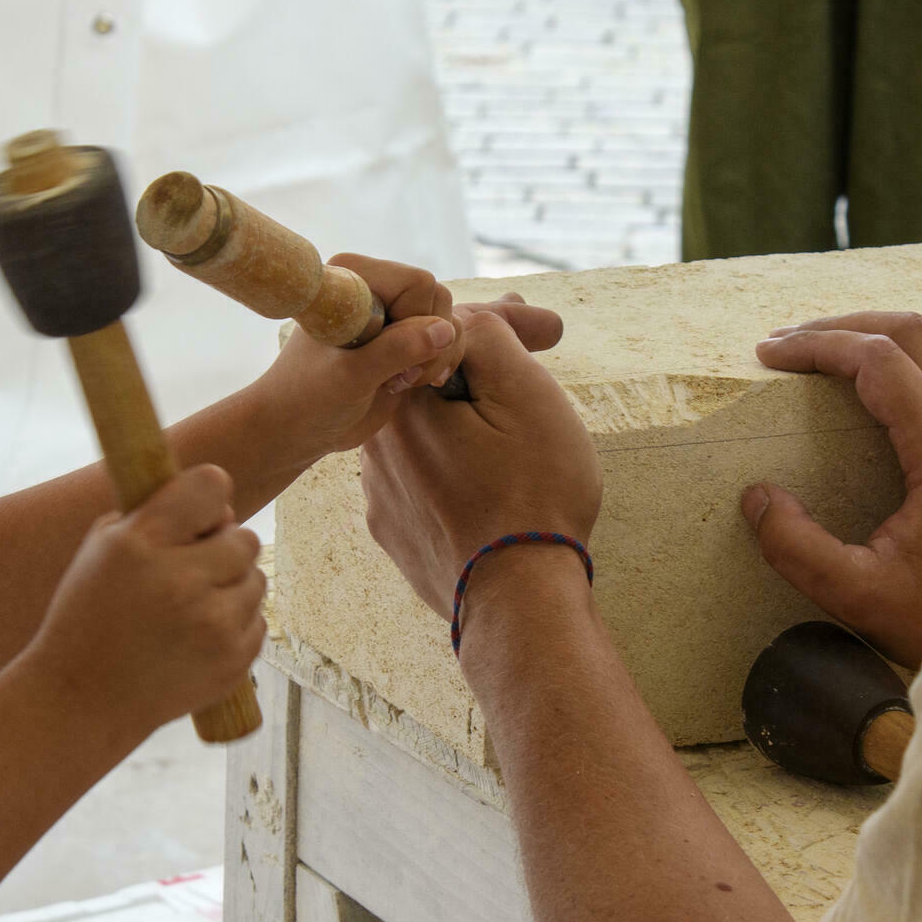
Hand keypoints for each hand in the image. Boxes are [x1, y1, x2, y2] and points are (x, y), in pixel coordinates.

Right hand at [20, 463, 265, 734]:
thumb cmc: (89, 616)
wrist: (81, 702)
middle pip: (245, 538)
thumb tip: (223, 506)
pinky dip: (234, 626)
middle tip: (190, 571)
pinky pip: (257, 622)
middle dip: (222, 549)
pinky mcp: (232, 661)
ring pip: (256, 580)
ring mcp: (212, 625)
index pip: (211, 486)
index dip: (208, 499)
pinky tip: (195, 638)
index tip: (196, 519)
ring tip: (189, 609)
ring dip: (230, 588)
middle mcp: (181, 581)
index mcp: (143, 543)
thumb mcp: (101, 549)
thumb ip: (157, 513)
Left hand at [247, 257, 564, 458]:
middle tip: (408, 380)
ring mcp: (390, 313)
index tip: (401, 364)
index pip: (421, 284)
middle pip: (441, 301)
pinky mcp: (401, 340)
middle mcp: (374, 287)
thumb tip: (447, 329)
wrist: (293, 429)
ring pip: (449, 321)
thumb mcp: (350, 377)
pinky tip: (427, 382)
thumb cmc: (307, 399)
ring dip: (440, 358)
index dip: (423, 325)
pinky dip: (448, 361)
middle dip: (435, 345)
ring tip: (409, 384)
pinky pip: (445, 339)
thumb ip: (396, 349)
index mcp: (353, 278)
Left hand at [360, 308, 601, 617]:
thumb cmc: (533, 495)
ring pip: (429, 436)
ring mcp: (382, 496)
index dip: (501, 328)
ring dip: (467, 421)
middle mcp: (376, 448)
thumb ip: (487, 338)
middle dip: (483, 371)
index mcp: (402, 406)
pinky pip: (426, 482)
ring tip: (517, 424)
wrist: (520, 604)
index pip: (447, 342)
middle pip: (434, 387)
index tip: (545, 329)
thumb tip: (460, 317)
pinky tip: (491, 477)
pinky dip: (457, 469)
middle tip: (539, 353)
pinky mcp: (396, 534)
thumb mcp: (525, 395)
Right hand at [744, 313, 921, 664]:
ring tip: (852, 341)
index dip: (818, 345)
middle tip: (794, 343)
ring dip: (901, 326)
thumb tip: (757, 496)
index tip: (773, 353)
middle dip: (845, 327)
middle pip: (914, 334)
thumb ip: (796, 547)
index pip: (877, 360)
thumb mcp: (855, 594)